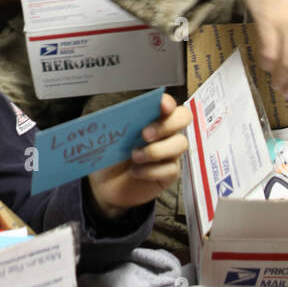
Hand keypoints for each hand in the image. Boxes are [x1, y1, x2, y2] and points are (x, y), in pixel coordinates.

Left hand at [88, 93, 188, 220]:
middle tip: (145, 134)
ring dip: (156, 150)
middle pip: (183, 118)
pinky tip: (135, 171)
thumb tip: (125, 112)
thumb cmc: (109, 155)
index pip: (167, 104)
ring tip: (135, 156)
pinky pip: (170, 169)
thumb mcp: (110, 136)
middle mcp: (165, 132)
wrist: (104, 184)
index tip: (161, 106)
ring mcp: (170, 152)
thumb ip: (119, 122)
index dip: (167, 102)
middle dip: (166, 124)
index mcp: (150, 117)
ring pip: (180, 144)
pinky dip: (150, 170)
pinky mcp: (170, 173)